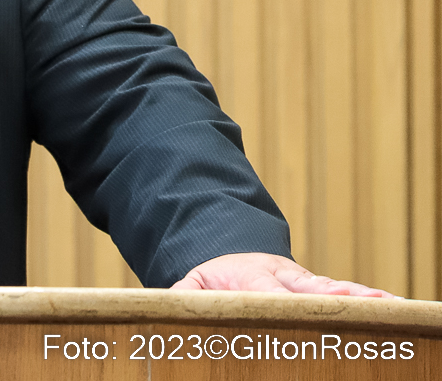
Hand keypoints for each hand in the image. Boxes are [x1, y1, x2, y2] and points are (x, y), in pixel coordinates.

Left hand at [171, 252, 396, 297]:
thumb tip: (170, 304)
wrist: (231, 253)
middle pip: (306, 288)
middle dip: (327, 297)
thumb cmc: (214, 279)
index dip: (279, 300)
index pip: (265, 291)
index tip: (293, 308)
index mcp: (250, 277)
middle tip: (349, 304)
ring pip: (331, 288)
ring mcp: (302, 281)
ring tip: (384, 303)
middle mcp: (281, 276)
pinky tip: (391, 304)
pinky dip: (366, 298)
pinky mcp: (316, 287)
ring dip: (357, 296)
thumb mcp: (192, 284)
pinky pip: (344, 292)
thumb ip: (184, 295)